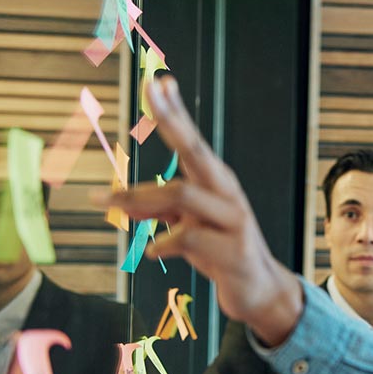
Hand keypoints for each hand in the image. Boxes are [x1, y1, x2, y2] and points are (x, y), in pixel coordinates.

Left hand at [102, 76, 302, 345]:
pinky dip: (163, 242)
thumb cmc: (222, 253)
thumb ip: (162, 210)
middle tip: (151, 91)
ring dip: (140, 198)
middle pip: (196, 151)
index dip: (175, 112)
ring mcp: (233, 221)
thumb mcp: (188, 227)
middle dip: (172, 120)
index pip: (193, 141)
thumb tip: (124, 200)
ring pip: (182, 194)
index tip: (158, 82)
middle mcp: (227, 194)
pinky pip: (187, 236)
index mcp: (217, 184)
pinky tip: (152, 251)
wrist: (261, 291)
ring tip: (110, 206)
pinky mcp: (232, 251)